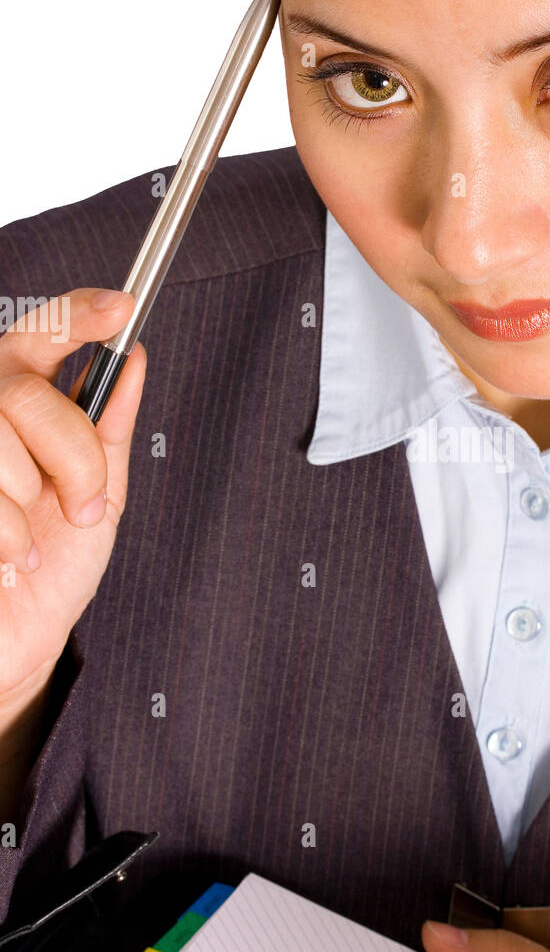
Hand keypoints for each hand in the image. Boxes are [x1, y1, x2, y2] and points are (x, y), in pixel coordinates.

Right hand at [0, 288, 145, 711]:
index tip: (120, 309)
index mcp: (18, 408)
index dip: (74, 315)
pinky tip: (3, 559)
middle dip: (74, 457)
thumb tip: (134, 359)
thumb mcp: (100, 498)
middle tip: (80, 508)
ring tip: (27, 544)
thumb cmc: (51, 569)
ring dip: (28, 506)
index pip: (38, 337)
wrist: (14, 641)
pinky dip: (6, 537)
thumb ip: (109, 430)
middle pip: (26, 394)